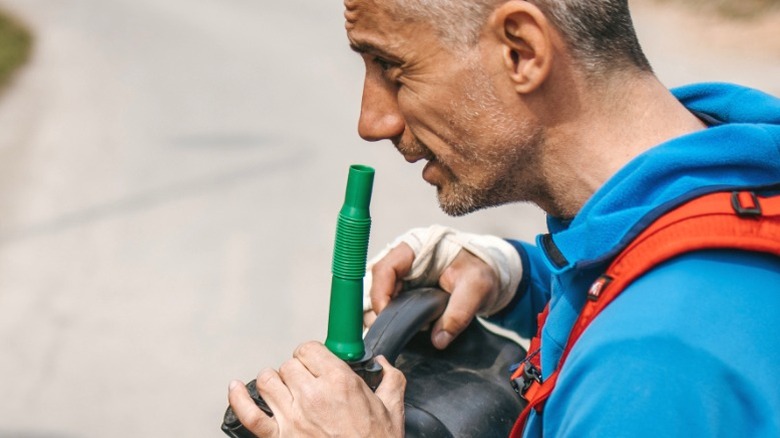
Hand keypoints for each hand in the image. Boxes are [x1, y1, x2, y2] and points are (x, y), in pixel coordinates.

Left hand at [228, 342, 404, 437]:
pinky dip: (238, 399)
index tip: (317, 363)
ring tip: (283, 389)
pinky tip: (237, 389)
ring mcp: (292, 418)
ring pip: (267, 381)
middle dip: (297, 370)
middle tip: (307, 382)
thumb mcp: (392, 410)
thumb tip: (383, 364)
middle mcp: (312, 396)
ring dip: (273, 382)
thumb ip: (391, 379)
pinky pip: (249, 414)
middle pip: (288, 364)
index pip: (310, 349)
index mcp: (340, 383)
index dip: (312, 355)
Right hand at [366, 226, 522, 348]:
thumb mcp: (476, 288)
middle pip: (377, 286)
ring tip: (400, 334)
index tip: (386, 317)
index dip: (380, 293)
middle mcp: (402, 263)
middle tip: (392, 333)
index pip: (385, 269)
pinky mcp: (406, 293)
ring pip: (381, 299)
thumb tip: (439, 339)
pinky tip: (404, 333)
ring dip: (387, 318)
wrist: (487, 273)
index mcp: (414, 250)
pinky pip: (391, 307)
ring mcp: (402, 279)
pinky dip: (395, 321)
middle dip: (381, 311)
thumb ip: (459, 313)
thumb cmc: (480, 269)